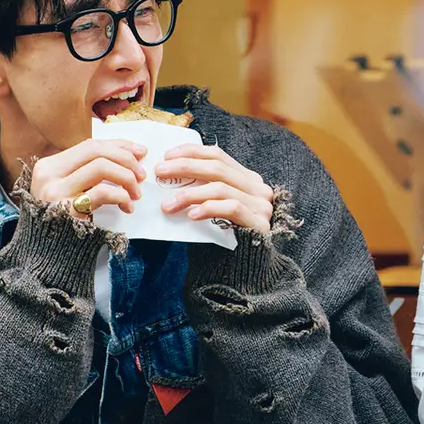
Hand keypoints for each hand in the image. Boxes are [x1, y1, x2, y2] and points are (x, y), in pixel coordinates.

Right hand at [30, 139, 147, 217]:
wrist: (44, 257)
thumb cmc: (63, 224)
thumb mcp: (68, 192)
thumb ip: (87, 174)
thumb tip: (127, 156)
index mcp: (49, 166)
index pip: (90, 145)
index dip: (119, 146)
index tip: (140, 152)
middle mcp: (48, 175)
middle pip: (96, 151)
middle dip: (126, 159)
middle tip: (142, 175)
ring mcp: (55, 192)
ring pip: (101, 167)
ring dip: (126, 177)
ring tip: (136, 193)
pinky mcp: (66, 211)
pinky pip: (102, 192)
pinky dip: (121, 196)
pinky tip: (127, 207)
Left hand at [157, 144, 273, 232]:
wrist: (244, 271)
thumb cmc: (224, 238)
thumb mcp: (214, 207)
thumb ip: (203, 190)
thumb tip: (170, 175)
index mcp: (247, 179)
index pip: (218, 155)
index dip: (192, 152)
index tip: (167, 155)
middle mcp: (258, 188)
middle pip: (217, 168)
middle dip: (185, 167)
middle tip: (160, 172)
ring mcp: (262, 206)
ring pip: (221, 188)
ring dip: (190, 194)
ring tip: (168, 204)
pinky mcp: (260, 224)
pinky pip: (231, 208)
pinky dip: (209, 208)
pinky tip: (192, 215)